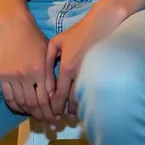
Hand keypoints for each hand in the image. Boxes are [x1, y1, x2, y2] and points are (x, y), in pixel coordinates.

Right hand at [0, 10, 56, 122]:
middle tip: (49, 123)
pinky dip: (16, 107)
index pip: (46, 99)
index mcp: (40, 70)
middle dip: (43, 116)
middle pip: (34, 105)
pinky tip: (23, 110)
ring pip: (22, 104)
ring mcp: (13, 77)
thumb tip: (55, 95)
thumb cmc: (35, 38)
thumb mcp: (48, 54)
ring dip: (31, 114)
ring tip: (38, 118)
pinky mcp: (3, 76)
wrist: (15, 27)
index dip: (52, 111)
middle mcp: (26, 76)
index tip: (57, 117)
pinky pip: (9, 98)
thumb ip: (51, 74)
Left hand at [46, 0, 144, 118]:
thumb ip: (48, 59)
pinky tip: (81, 104)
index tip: (51, 113)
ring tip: (70, 116)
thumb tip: (44, 77)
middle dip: (64, 112)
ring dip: (75, 110)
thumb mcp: (56, 42)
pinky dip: (84, 101)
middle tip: (59, 119)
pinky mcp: (98, 75)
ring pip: (81, 99)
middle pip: (69, 102)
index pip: (58, 95)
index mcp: (66, 68)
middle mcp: (77, 75)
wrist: (100, 26)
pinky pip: (89, 92)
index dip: (54, 107)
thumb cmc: (77, 33)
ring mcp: (89, 76)